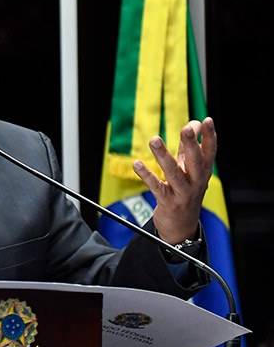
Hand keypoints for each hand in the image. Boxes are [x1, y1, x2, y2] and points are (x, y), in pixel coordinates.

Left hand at [133, 117, 216, 245]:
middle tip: (187, 128)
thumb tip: (193, 124)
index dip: (209, 137)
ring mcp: (183, 193)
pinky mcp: (168, 202)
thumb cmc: (185, 192)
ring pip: (174, 174)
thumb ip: (187, 148)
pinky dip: (147, 175)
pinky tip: (137, 164)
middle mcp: (196, 182)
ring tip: (154, 140)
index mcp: (203, 172)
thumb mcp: (188, 170)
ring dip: (164, 156)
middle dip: (191, 145)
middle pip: (196, 162)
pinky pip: (157, 187)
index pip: (209, 152)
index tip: (206, 120)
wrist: (181, 226)